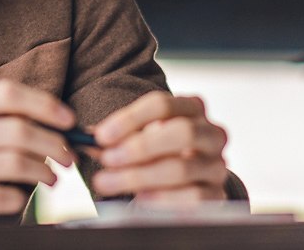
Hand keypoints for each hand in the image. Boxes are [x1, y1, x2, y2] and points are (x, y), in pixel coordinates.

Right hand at [0, 79, 75, 229]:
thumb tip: (41, 118)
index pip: (6, 94)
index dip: (45, 104)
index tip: (68, 120)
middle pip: (18, 131)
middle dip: (54, 144)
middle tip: (68, 156)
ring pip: (15, 164)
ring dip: (45, 172)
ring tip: (53, 178)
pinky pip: (0, 198)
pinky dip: (21, 199)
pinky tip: (23, 199)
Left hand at [90, 91, 229, 205]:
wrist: (193, 182)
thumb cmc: (162, 154)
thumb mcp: (142, 139)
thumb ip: (116, 139)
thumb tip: (85, 138)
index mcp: (192, 109)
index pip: (163, 104)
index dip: (130, 119)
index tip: (100, 135)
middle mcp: (211, 133)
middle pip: (181, 132)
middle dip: (140, 147)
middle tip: (107, 159)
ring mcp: (217, 164)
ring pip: (182, 168)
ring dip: (139, 176)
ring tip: (109, 182)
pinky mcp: (218, 195)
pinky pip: (193, 197)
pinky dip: (162, 199)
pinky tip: (140, 199)